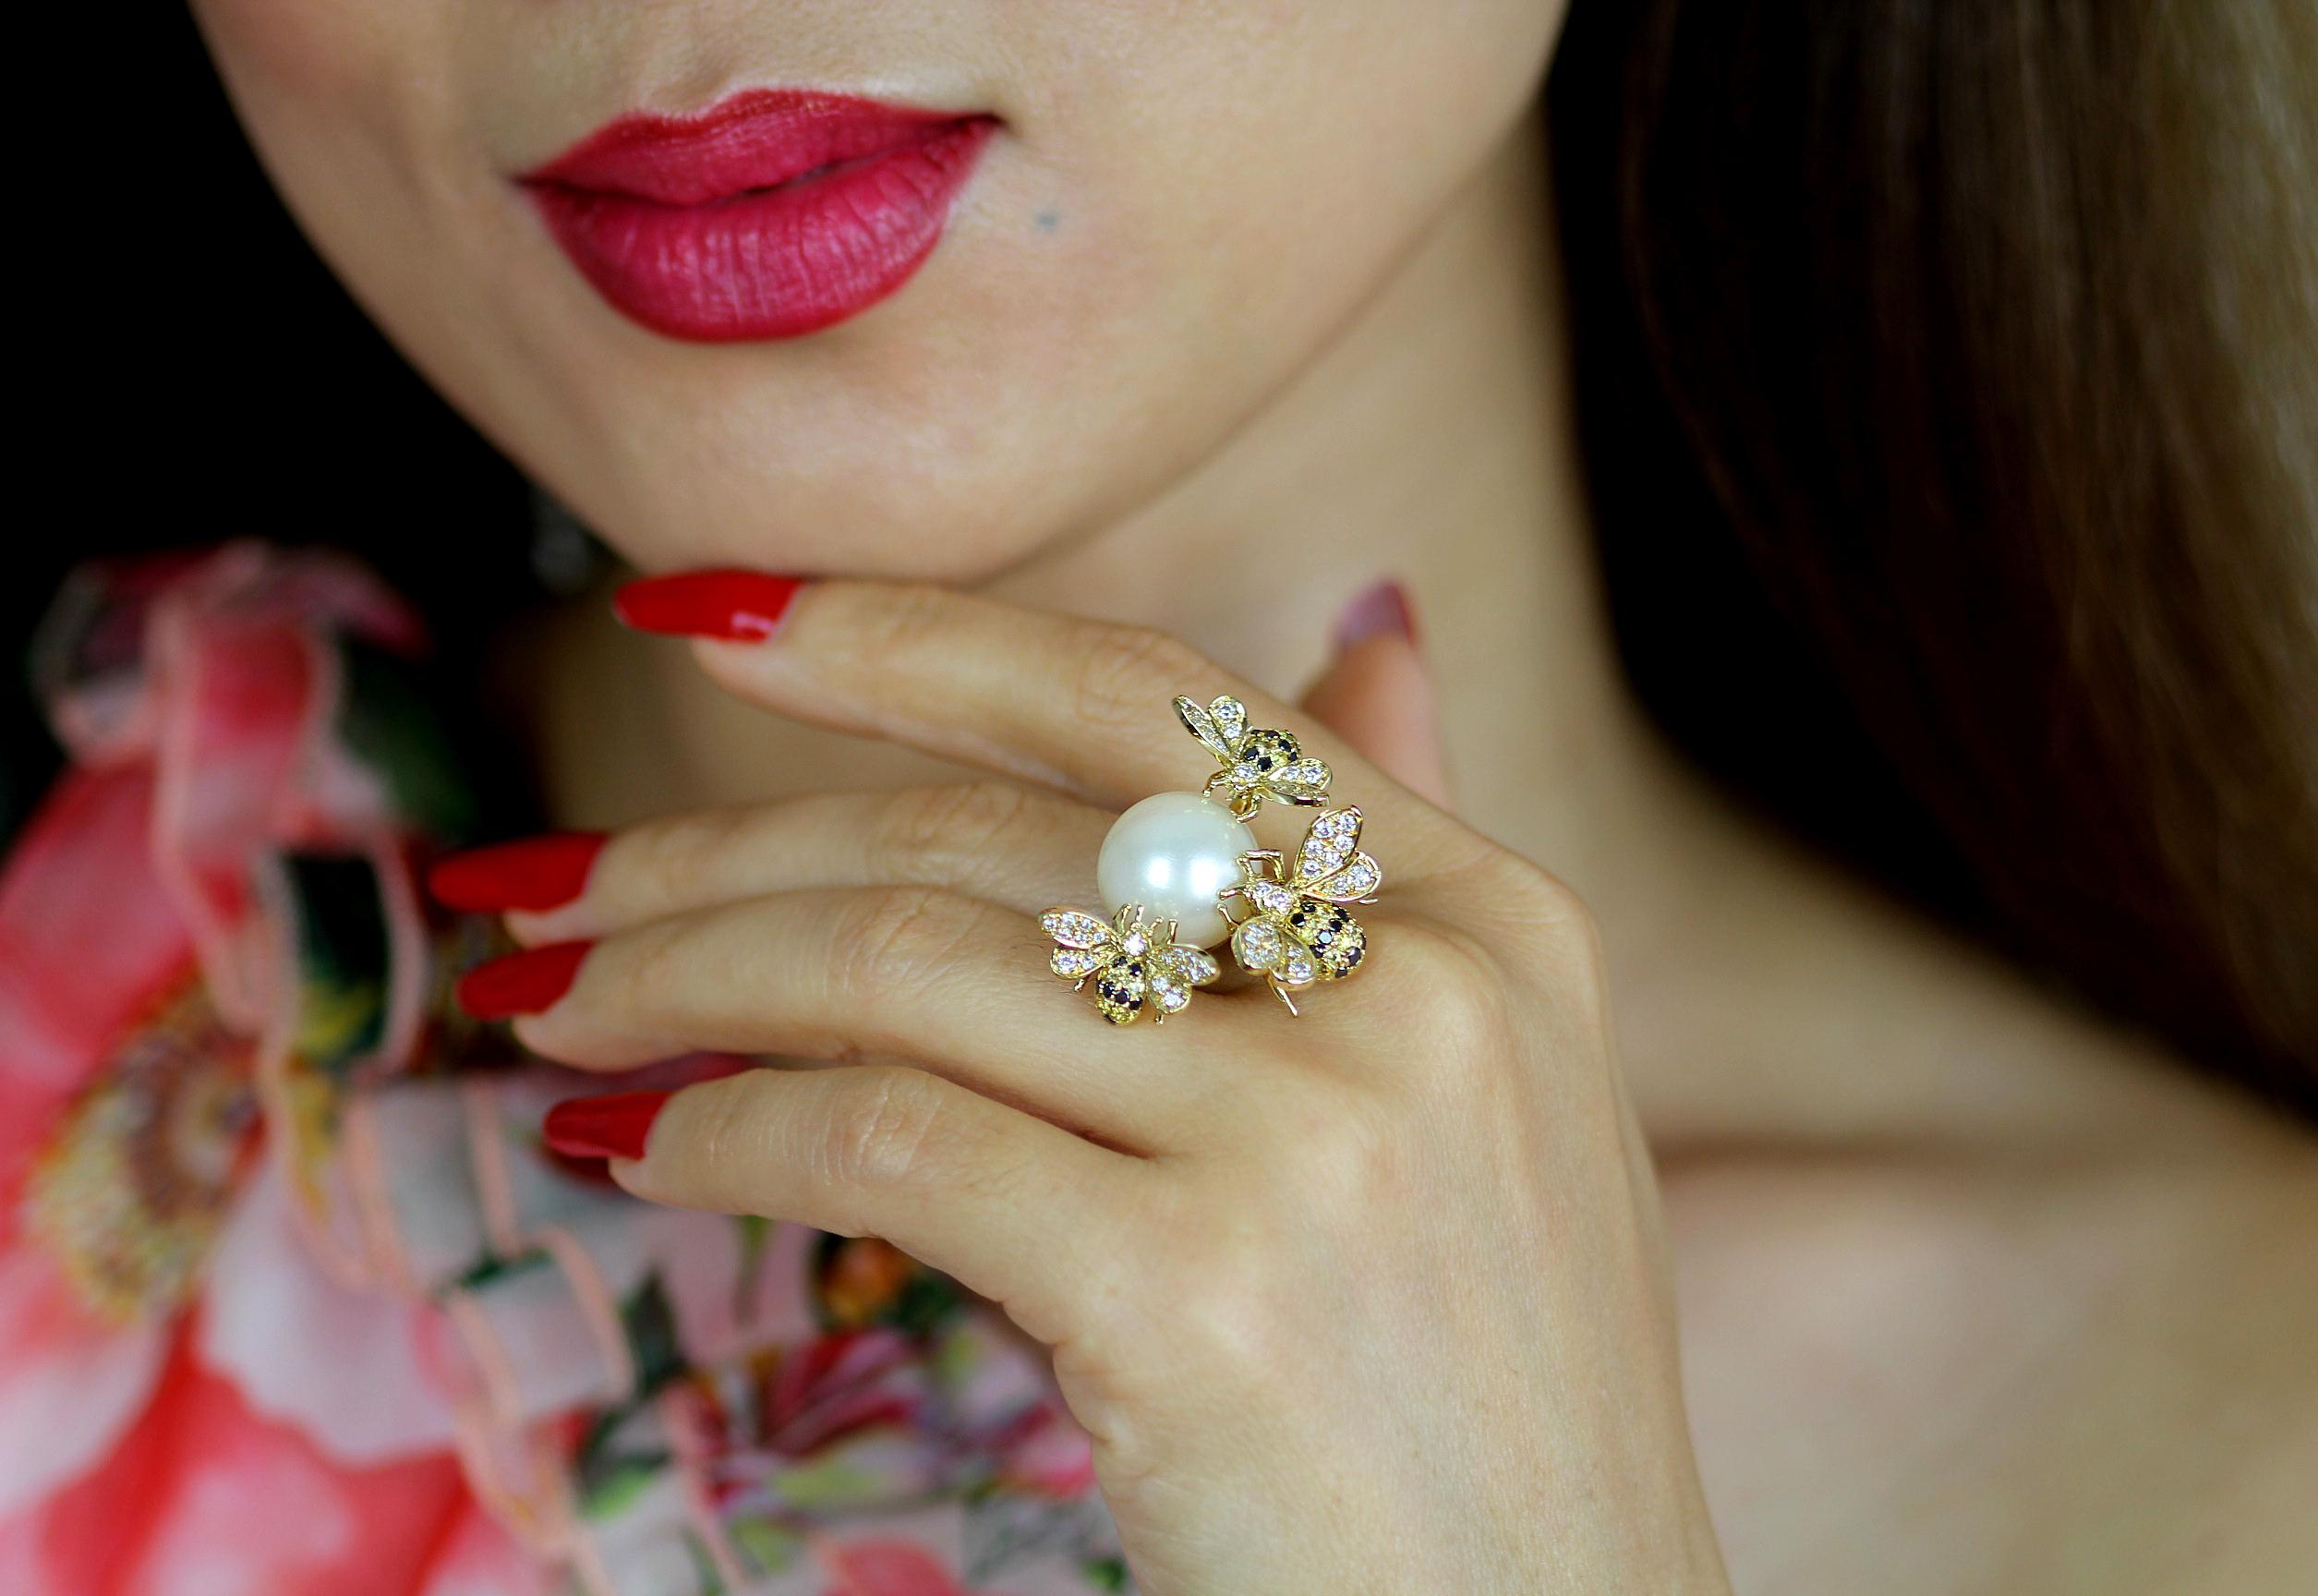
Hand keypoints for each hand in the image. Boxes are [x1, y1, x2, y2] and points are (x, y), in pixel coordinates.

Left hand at [478, 580, 1727, 1594]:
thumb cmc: (1499, 1388)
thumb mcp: (1507, 1091)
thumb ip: (1412, 859)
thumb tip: (1365, 632)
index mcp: (1487, 915)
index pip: (1148, 695)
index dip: (903, 634)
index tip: (710, 613)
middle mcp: (1415, 987)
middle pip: (978, 831)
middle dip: (721, 847)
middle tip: (555, 883)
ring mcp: (1312, 1132)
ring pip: (901, 966)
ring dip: (682, 979)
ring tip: (559, 1012)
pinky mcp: (1195, 1290)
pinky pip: (885, 1143)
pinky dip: (728, 1134)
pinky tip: (647, 1151)